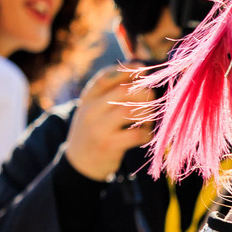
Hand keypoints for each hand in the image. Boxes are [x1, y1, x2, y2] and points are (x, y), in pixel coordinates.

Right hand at [63, 64, 155, 181]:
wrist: (79, 164)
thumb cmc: (93, 132)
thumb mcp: (92, 110)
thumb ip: (109, 93)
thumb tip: (139, 70)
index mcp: (87, 99)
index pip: (106, 77)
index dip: (127, 71)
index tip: (143, 68)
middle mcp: (91, 111)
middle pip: (122, 92)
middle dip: (143, 92)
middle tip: (152, 98)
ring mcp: (99, 129)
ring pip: (130, 111)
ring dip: (146, 113)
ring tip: (148, 118)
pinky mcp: (109, 146)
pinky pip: (135, 134)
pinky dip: (146, 133)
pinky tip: (146, 134)